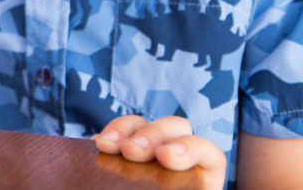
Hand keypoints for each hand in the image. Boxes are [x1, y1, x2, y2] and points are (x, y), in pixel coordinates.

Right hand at [94, 115, 225, 189]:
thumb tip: (174, 184)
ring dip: (127, 131)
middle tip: (131, 152)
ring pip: (146, 124)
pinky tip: (99, 144)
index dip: (190, 149)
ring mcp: (148, 155)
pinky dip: (110, 132)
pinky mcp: (122, 153)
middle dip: (152, 136)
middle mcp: (177, 162)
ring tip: (107, 146)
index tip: (167, 159)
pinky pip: (120, 130)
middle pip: (175, 129)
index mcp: (200, 183)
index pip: (207, 153)